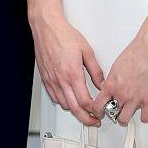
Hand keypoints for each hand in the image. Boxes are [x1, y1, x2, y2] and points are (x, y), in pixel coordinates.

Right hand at [30, 11, 103, 125]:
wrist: (47, 27)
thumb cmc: (64, 35)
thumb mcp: (86, 50)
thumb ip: (95, 70)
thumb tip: (101, 83)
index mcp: (73, 73)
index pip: (85, 102)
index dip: (94, 110)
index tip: (99, 112)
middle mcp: (61, 80)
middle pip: (74, 109)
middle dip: (85, 119)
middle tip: (93, 121)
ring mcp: (52, 80)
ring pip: (63, 104)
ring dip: (74, 111)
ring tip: (83, 111)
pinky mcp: (45, 78)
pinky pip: (54, 97)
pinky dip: (62, 102)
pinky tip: (68, 100)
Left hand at [91, 32, 147, 124]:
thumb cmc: (134, 53)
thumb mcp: (115, 67)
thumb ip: (111, 80)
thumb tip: (107, 87)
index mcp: (111, 85)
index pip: (98, 106)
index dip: (98, 111)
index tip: (100, 111)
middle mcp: (122, 94)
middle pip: (112, 114)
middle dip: (113, 113)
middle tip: (116, 110)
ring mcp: (136, 99)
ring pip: (125, 119)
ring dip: (125, 117)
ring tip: (128, 111)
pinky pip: (145, 118)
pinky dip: (144, 116)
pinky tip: (143, 111)